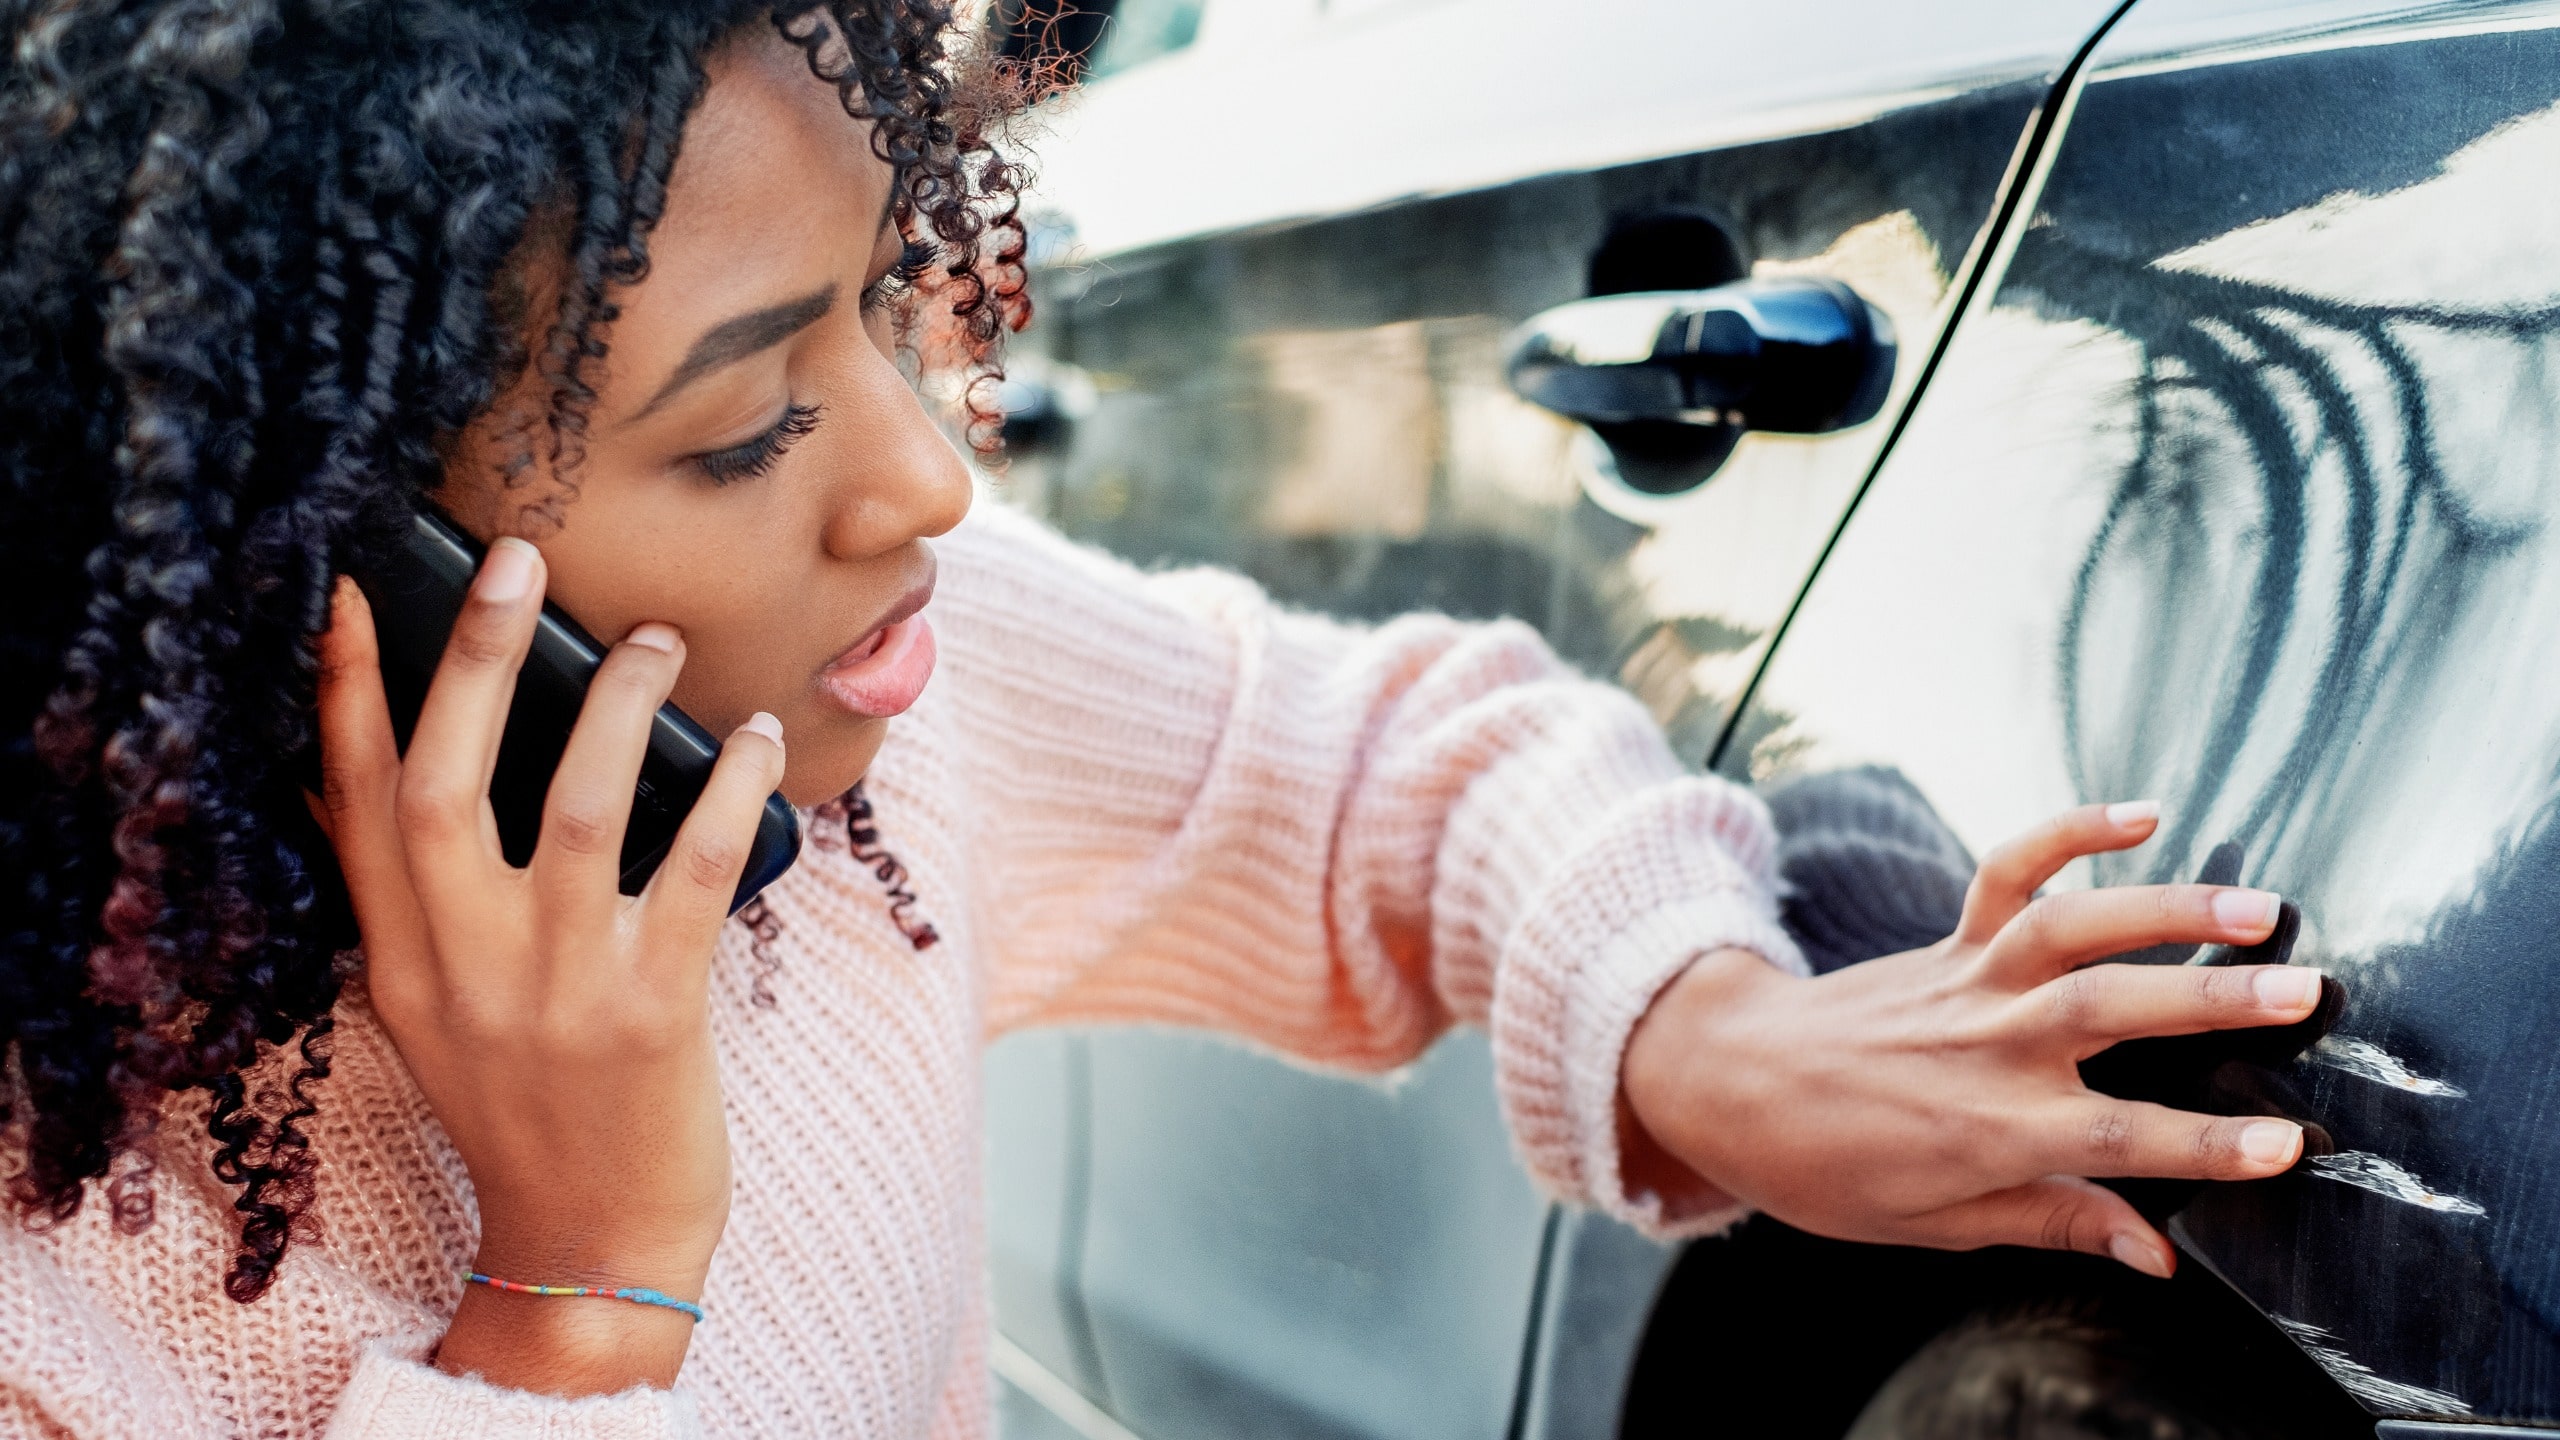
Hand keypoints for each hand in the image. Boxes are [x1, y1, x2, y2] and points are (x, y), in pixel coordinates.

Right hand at [312, 539, 784, 1393]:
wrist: (591, 1243)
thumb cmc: (527, 1106)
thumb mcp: (436, 1009)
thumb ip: (421, 901)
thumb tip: (404, 768)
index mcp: (400, 961)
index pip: (353, 804)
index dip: (348, 693)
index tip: (352, 590)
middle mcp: (462, 970)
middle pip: (445, 785)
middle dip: (473, 660)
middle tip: (516, 560)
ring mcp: (558, 992)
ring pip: (580, 809)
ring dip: (620, 706)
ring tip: (658, 639)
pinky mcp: (654, 1014)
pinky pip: (698, 871)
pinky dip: (730, 790)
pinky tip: (755, 740)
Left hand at [1621, 801, 2319, 1277]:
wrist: (1730, 1086)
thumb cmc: (1830, 1168)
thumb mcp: (1934, 1225)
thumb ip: (2051, 1223)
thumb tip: (2156, 1255)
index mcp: (1988, 1130)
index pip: (2115, 1138)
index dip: (2204, 1145)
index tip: (2286, 1145)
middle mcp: (1986, 1045)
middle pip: (2111, 1014)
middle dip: (2211, 1005)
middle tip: (2306, 995)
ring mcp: (1968, 982)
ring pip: (2073, 930)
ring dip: (2166, 911)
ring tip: (2258, 908)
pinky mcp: (1950, 940)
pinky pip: (2008, 871)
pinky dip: (2069, 831)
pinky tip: (2140, 812)